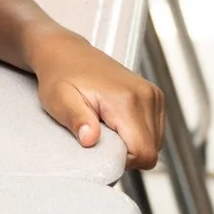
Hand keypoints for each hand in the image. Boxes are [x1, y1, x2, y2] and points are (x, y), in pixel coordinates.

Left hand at [27, 28, 164, 169]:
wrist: (67, 53)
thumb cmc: (60, 76)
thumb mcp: (58, 100)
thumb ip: (76, 120)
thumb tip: (90, 139)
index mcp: (126, 99)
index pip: (143, 153)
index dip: (121, 160)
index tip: (99, 147)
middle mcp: (146, 95)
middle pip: (151, 150)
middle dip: (126, 153)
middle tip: (99, 135)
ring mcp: (153, 95)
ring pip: (154, 143)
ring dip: (131, 143)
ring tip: (106, 126)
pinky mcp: (154, 96)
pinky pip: (154, 131)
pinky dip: (136, 134)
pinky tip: (115, 121)